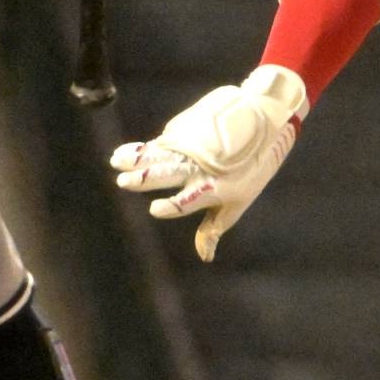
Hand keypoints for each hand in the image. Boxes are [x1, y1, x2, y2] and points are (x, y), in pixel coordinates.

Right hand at [110, 65, 306, 261]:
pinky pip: (160, 143)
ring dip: (137, 161)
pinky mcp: (186, 132)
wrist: (262, 122)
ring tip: (116, 163)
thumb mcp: (237, 202)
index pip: (189, 200)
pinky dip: (141, 149)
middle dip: (146, 179)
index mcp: (213, 189)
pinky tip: (124, 152)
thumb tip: (205, 257)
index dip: (174, 206)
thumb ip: (214, 227)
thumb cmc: (250, 171)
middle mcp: (199, 168)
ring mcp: (191, 147)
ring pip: (160, 156)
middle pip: (170, 174)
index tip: (155, 209)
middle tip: (124, 182)